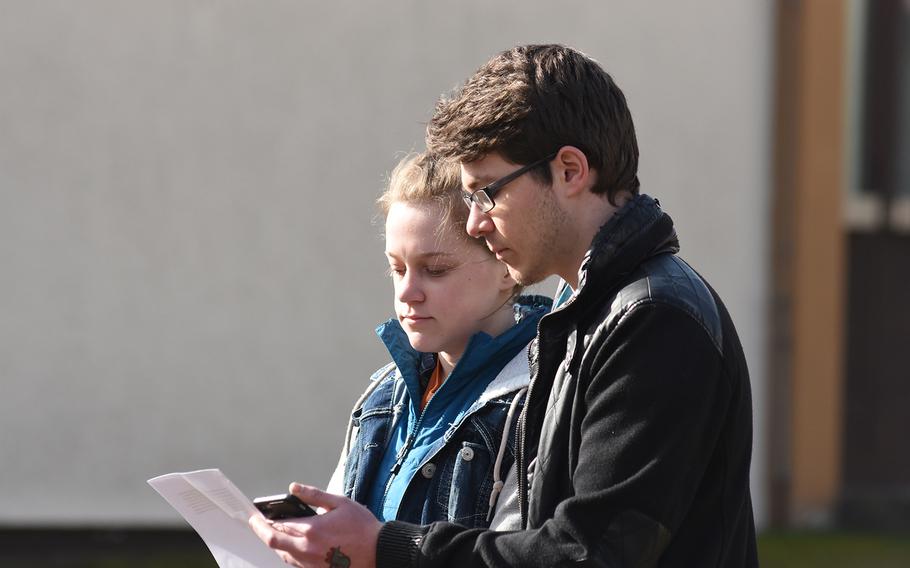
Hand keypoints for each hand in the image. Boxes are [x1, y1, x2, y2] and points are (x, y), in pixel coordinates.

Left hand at [250, 482, 380, 567]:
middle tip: (255, 524)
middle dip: (261, 532)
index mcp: (312, 530)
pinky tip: (291, 545)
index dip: (263, 520)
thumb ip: (314, 495)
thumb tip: (294, 488)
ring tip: (272, 532)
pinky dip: (288, 553)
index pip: (277, 525)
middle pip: (274, 542)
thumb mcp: (340, 503)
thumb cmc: (362, 527)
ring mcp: (311, 563)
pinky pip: (295, 563)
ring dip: (275, 543)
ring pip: (283, 555)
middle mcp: (307, 549)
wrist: (378, 552)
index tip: (256, 515)